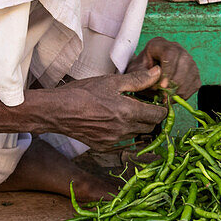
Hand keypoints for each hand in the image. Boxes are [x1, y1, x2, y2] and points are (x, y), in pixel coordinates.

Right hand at [26, 67, 167, 149]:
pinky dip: (126, 133)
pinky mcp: (105, 147)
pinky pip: (124, 143)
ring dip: (139, 125)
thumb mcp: (112, 81)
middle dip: (152, 116)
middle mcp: (124, 130)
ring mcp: (114, 141)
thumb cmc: (84, 92)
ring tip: (130, 112)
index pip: (159, 115)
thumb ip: (138, 79)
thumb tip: (158, 73)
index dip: (162, 107)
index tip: (158, 100)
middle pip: (151, 127)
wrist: (58, 110)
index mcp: (128, 112)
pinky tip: (116, 122)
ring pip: (138, 135)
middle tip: (145, 105)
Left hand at [126, 37, 200, 98]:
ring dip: (180, 90)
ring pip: (192, 73)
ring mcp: (187, 59)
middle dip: (175, 83)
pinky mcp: (193, 71)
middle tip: (165, 97)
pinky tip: (174, 97)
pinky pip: (195, 83)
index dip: (168, 71)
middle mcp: (176, 48)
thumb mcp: (134, 73)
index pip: (170, 54)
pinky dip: (186, 93)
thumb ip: (142, 75)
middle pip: (184, 62)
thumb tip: (158, 78)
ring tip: (167, 99)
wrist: (144, 78)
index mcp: (159, 44)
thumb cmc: (138, 73)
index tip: (162, 86)